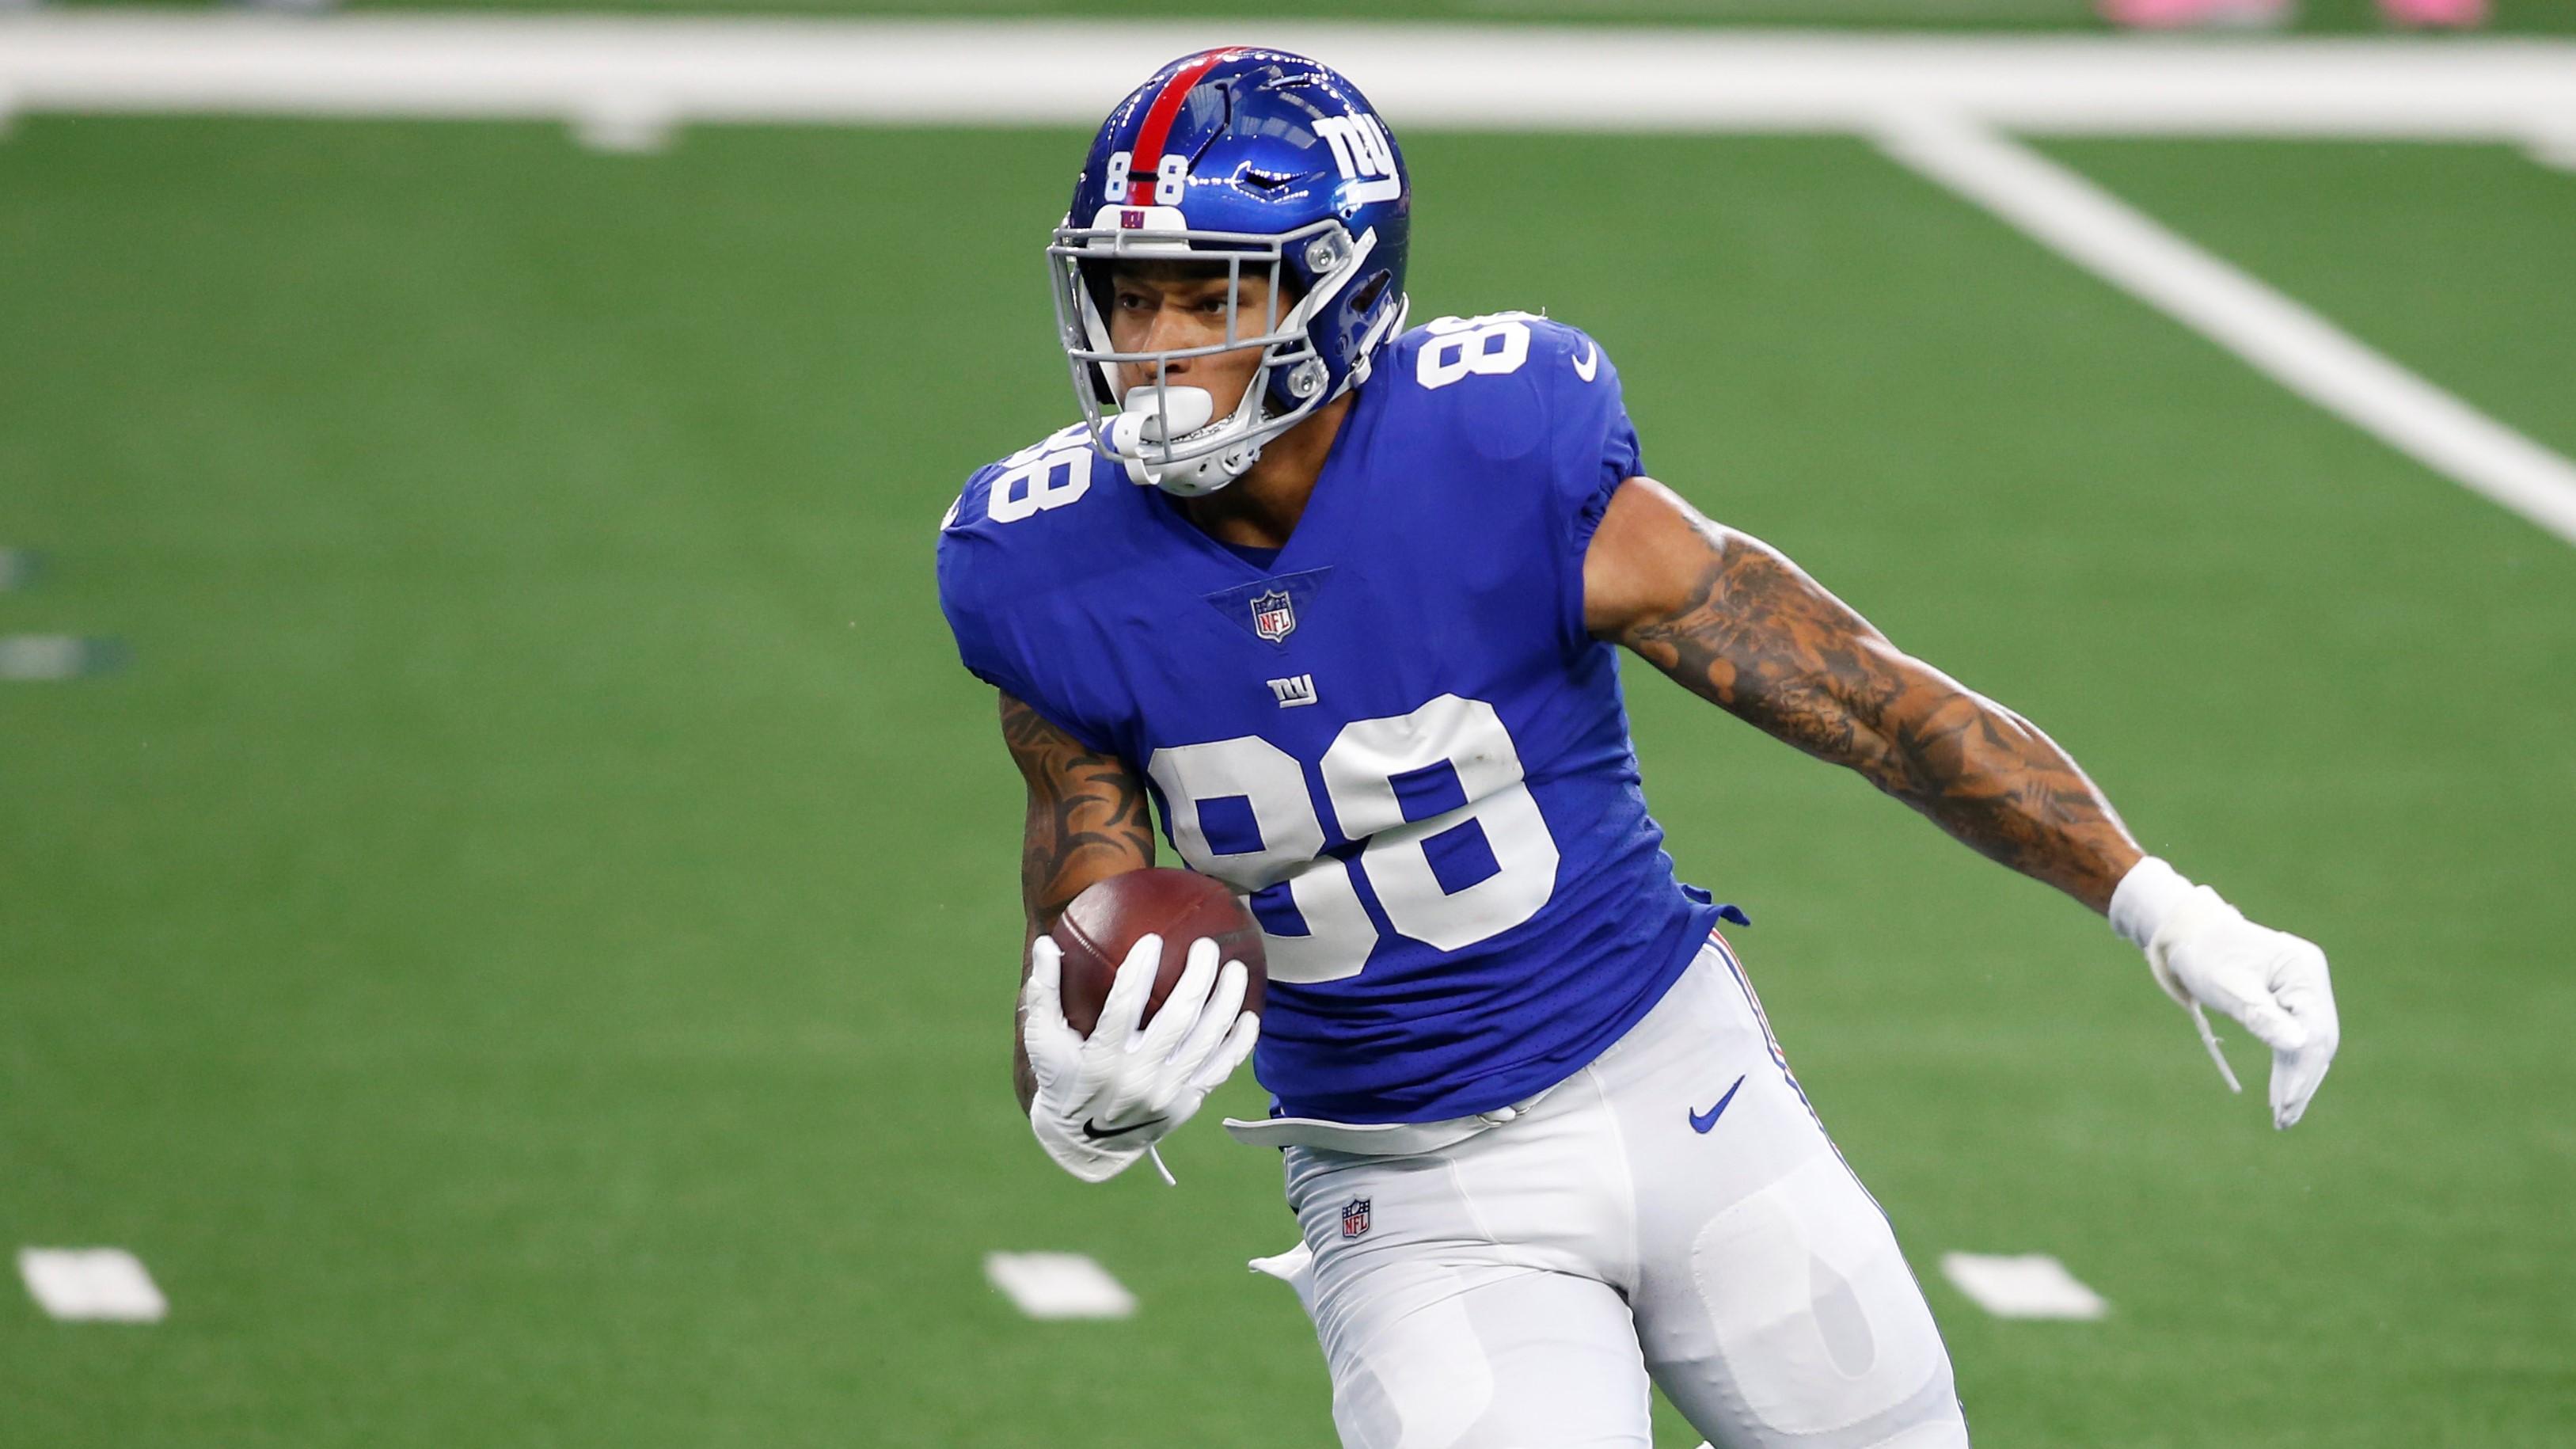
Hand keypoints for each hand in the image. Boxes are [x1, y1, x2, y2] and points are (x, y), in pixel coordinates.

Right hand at [1021, 932, 1260, 1182]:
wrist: (1086, 1143)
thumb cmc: (1063, 1080)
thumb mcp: (1043, 1042)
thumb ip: (1044, 993)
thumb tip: (1044, 943)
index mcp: (1101, 1060)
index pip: (1123, 1009)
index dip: (1138, 973)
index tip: (1152, 939)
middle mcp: (1137, 1079)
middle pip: (1177, 1021)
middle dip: (1197, 979)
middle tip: (1207, 946)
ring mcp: (1166, 1094)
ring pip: (1206, 1042)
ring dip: (1226, 1002)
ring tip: (1236, 969)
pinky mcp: (1185, 1105)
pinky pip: (1220, 1070)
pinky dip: (1238, 1043)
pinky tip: (1249, 1015)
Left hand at [2113, 858, 2339, 1128]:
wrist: (2186, 933)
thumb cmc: (2203, 955)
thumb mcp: (2227, 987)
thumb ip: (2261, 1015)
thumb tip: (2300, 1045)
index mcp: (2302, 969)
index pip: (2314, 1030)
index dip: (2302, 1071)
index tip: (2284, 1104)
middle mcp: (2310, 977)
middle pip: (2317, 1039)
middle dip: (2301, 1082)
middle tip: (2283, 1120)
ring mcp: (2303, 988)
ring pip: (2309, 1043)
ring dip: (2297, 1079)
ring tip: (2283, 1118)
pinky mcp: (2291, 999)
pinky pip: (2296, 1037)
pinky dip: (2289, 1065)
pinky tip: (2281, 1094)